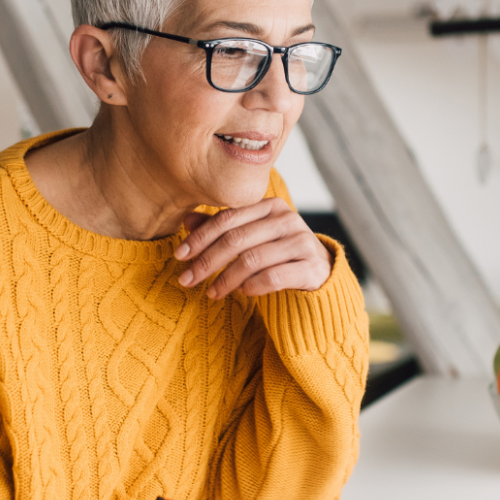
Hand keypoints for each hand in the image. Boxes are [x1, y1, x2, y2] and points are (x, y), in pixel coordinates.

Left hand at [174, 198, 331, 298]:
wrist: (320, 274)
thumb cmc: (278, 254)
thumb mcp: (250, 238)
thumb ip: (222, 229)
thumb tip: (186, 221)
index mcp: (270, 206)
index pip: (227, 218)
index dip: (200, 237)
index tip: (179, 255)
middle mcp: (288, 219)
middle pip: (236, 239)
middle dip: (207, 261)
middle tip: (186, 280)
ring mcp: (302, 242)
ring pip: (252, 259)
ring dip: (226, 279)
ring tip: (212, 293)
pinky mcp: (312, 267)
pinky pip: (274, 277)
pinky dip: (252, 286)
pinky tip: (242, 293)